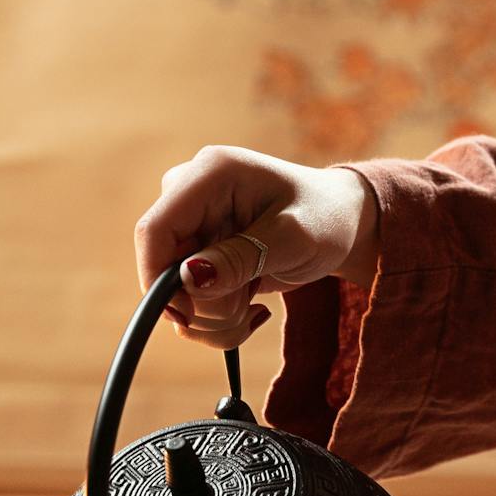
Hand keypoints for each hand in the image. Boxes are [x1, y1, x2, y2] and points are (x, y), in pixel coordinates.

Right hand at [133, 145, 380, 349]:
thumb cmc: (325, 219)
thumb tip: (189, 279)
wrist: (341, 225)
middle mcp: (189, 198)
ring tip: (256, 304)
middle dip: (205, 305)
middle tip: (253, 304)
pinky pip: (190, 305)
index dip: (158, 278)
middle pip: (163, 270)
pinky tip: (250, 307)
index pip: (154, 230)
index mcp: (210, 175)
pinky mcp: (198, 257)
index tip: (187, 316)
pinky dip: (218, 321)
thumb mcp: (294, 239)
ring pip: (175, 296)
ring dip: (216, 318)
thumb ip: (242, 258)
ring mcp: (191, 229)